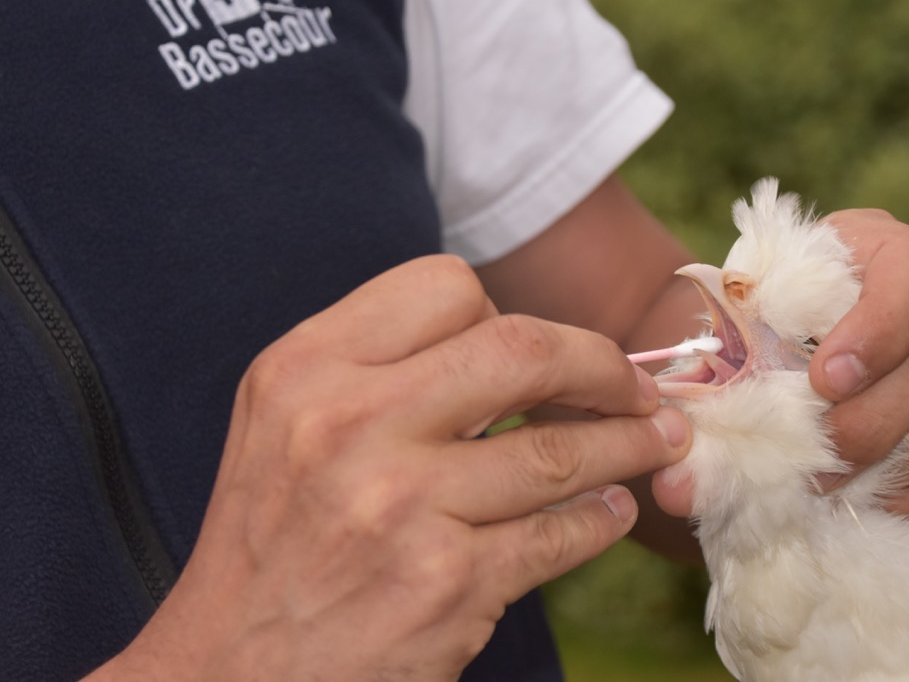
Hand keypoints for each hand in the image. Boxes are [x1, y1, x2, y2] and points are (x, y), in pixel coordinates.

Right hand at [96, 255, 690, 681]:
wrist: (230, 675)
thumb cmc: (270, 544)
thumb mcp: (284, 423)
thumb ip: (378, 368)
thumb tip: (511, 340)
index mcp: (307, 369)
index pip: (445, 287)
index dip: (508, 313)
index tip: (539, 351)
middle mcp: (349, 425)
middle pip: (522, 349)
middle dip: (602, 364)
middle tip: (637, 386)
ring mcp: (401, 505)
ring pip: (558, 449)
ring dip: (629, 442)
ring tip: (657, 440)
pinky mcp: (446, 583)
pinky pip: (560, 533)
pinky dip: (602, 519)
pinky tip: (612, 510)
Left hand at [654, 209, 908, 516]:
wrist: (833, 310)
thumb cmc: (792, 299)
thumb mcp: (764, 287)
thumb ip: (736, 326)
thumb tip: (693, 423)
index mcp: (906, 254)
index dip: (877, 333)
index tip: (824, 380)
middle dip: (872, 421)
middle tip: (816, 458)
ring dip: (888, 467)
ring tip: (826, 485)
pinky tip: (864, 496)